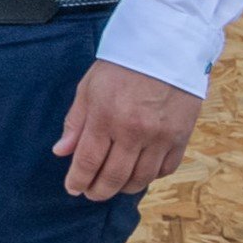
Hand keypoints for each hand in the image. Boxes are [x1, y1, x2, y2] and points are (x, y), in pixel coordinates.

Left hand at [53, 59, 202, 199]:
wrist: (166, 48)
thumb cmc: (122, 66)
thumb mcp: (89, 88)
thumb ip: (76, 122)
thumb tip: (61, 152)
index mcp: (106, 117)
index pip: (88, 161)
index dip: (78, 180)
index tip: (72, 188)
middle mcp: (134, 131)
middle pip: (114, 176)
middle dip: (99, 190)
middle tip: (91, 193)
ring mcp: (161, 136)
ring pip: (141, 177)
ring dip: (124, 187)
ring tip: (113, 187)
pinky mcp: (182, 136)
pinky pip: (166, 168)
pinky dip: (151, 176)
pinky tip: (139, 174)